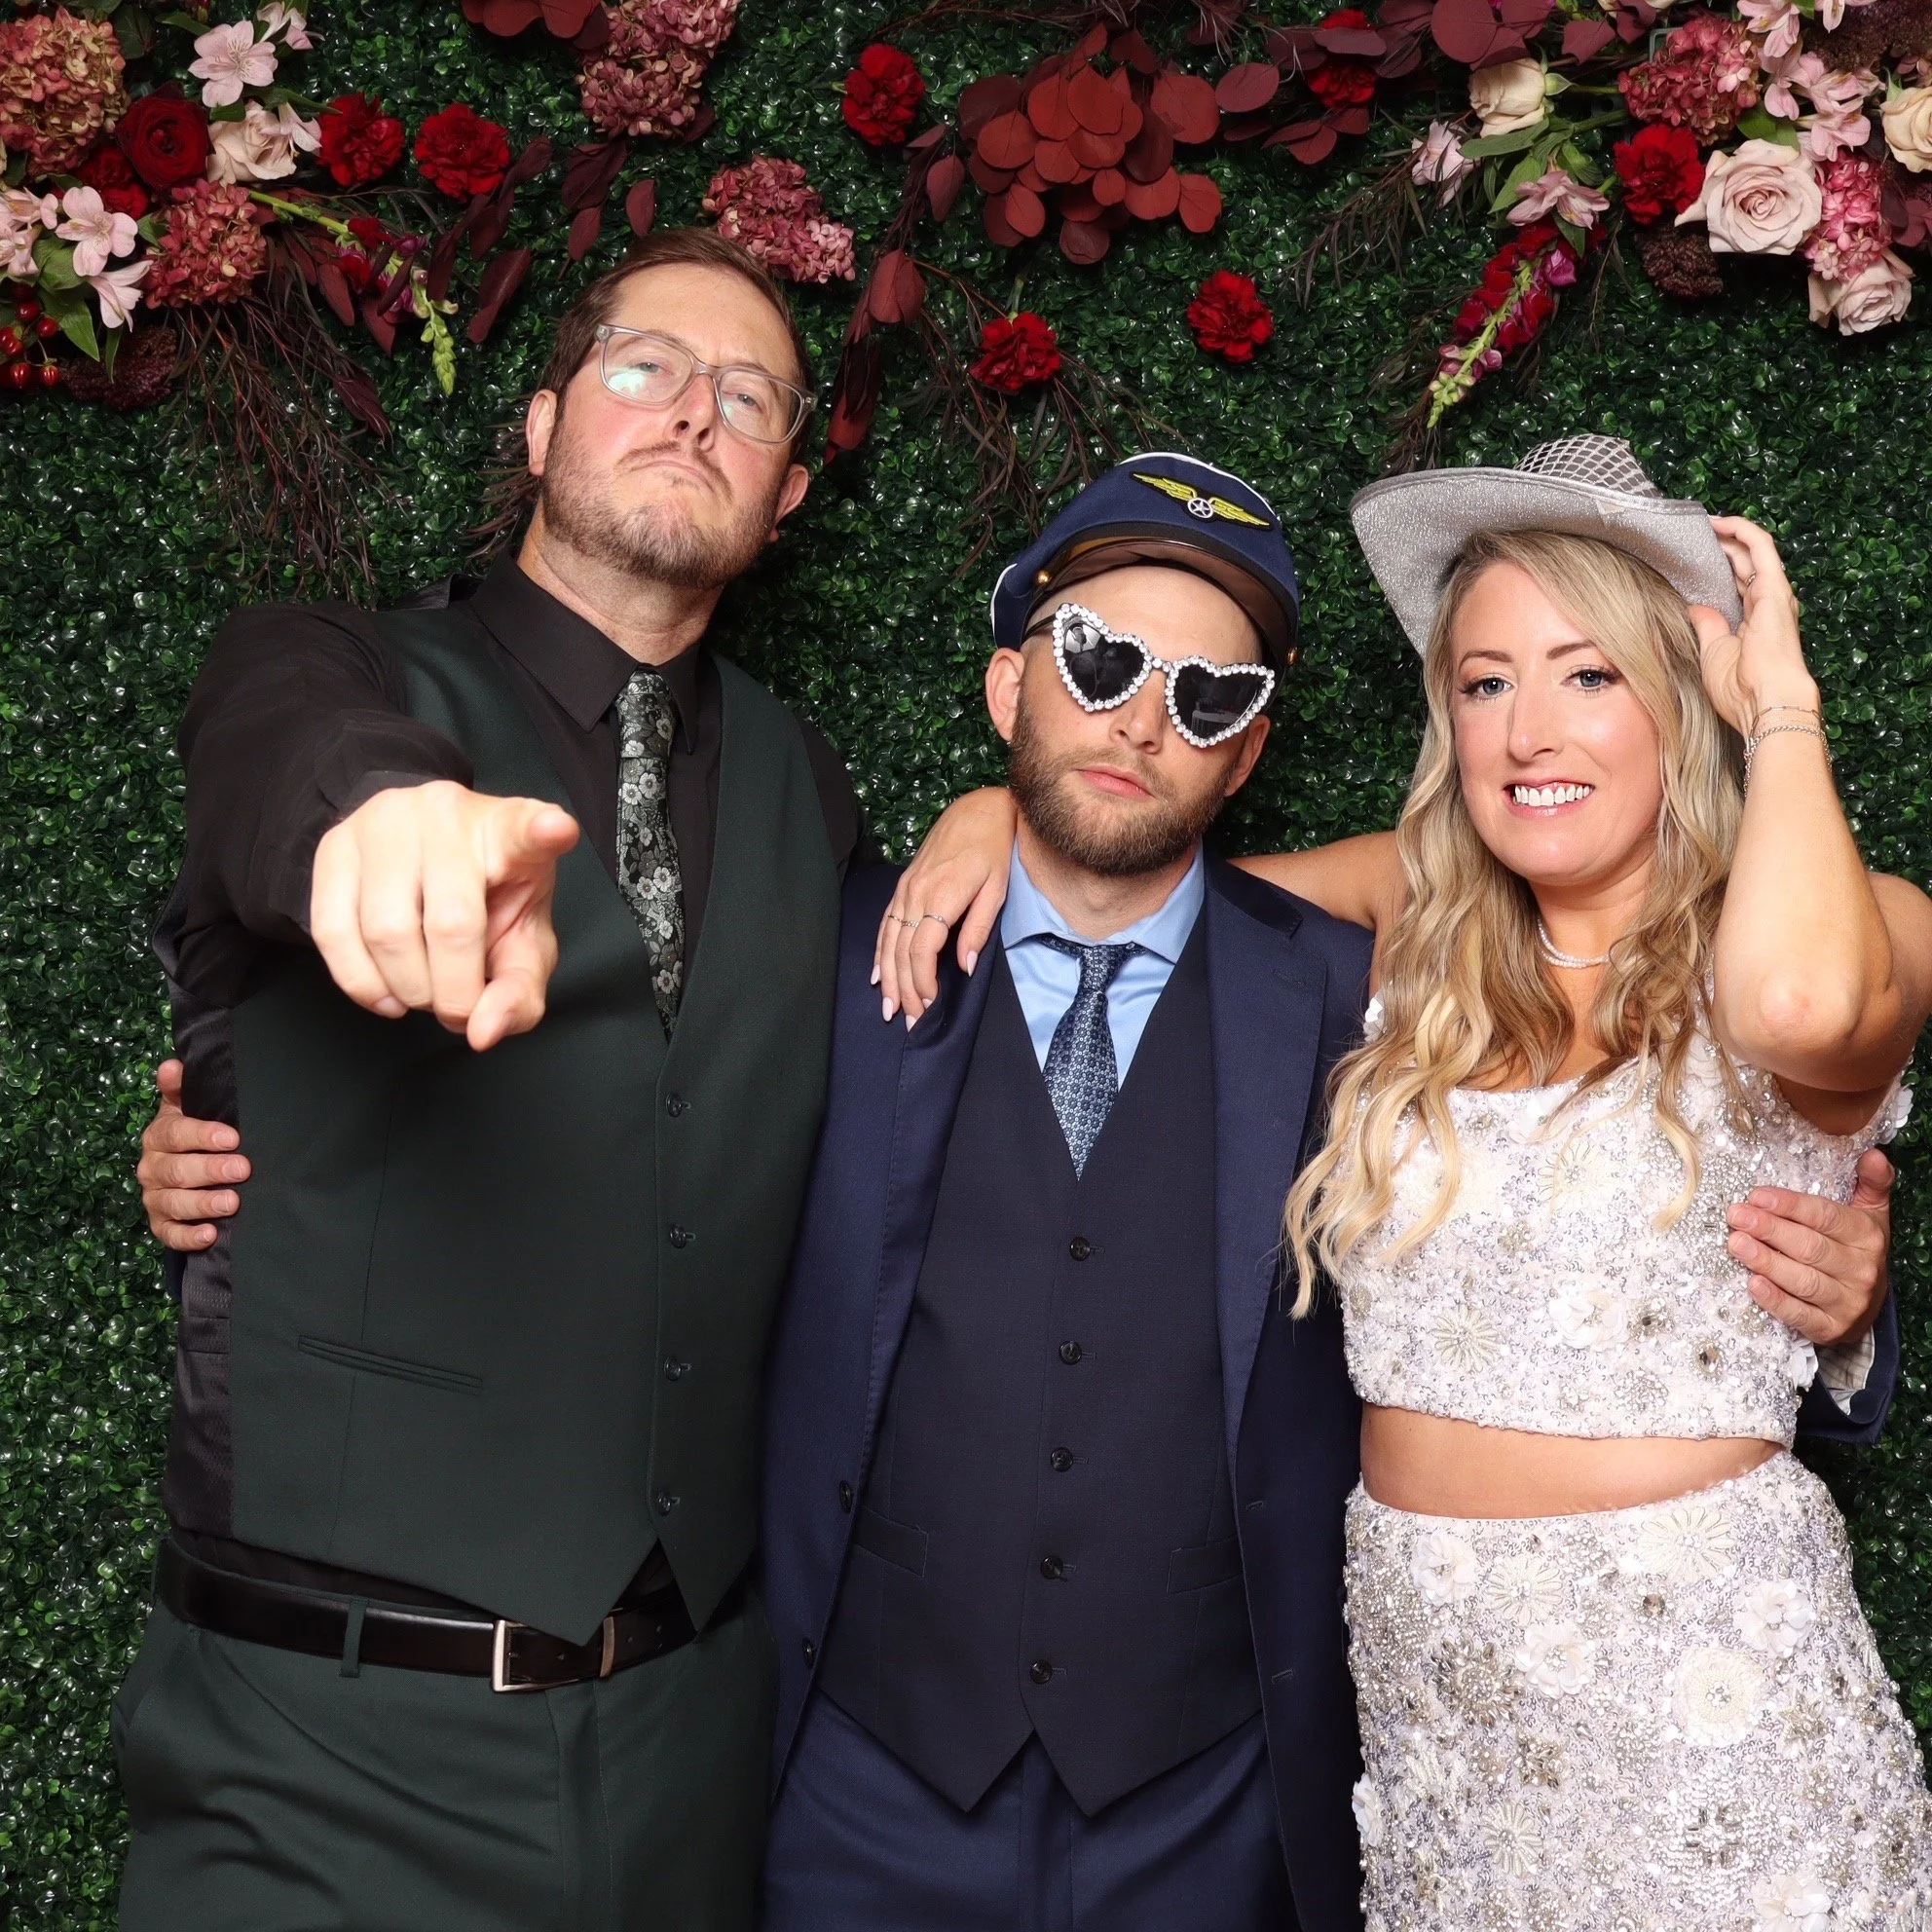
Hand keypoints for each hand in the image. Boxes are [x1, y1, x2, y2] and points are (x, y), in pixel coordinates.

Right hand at [138, 1059, 248, 1251]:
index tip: (233, 1138)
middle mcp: (151, 1167)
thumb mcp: (188, 1108)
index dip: (202, 1135)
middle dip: (210, 1170)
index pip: (174, 1133)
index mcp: (159, 1136)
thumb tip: (172, 1065)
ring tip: (233, 1202)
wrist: (185, 1168)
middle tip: (243, 1169)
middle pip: (176, 1170)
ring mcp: (155, 1198)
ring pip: (174, 1203)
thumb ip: (180, 1089)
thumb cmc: (194, 1133)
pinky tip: (210, 1234)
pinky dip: (189, 1236)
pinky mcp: (161, 1225)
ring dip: (203, 1203)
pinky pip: (169, 1234)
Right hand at [310, 781, 579, 1051]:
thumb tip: (483, 1030)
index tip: (556, 830)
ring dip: (407, 989)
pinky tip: (387, 992)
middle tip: (458, 1006)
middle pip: (450, 923)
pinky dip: (361, 982)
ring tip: (424, 991)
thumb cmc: (486, 901)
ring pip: (386, 931)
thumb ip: (519, 992)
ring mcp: (385, 822)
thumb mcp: (522, 945)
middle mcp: (446, 814)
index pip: (526, 828)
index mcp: (508, 832)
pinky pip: (333, 931)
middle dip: (453, 992)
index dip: (542, 830)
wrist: (422, 860)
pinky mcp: (335, 845)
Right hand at [875, 788, 1019, 1025]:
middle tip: (909, 1021)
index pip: (923, 949)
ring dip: (888, 977)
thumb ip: (979, 928)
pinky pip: (886, 924)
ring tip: (889, 1008)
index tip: (929, 1005)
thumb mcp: (997, 889)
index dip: (923, 981)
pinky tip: (878, 975)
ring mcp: (906, 890)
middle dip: (905, 990)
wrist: (977, 811)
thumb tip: (965, 966)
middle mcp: (916, 894)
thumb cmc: (994, 850)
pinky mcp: (903, 887)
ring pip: (889, 941)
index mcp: (941, 896)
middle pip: (903, 951)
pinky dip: (880, 952)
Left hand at [1689, 515, 1817, 736]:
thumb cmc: (1740, 688)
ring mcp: (1772, 594)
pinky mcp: (1774, 587)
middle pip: (1742, 565)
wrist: (1765, 700)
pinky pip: (1761, 548)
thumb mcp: (1713, 652)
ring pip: (1752, 551)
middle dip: (1720, 547)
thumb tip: (1695, 606)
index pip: (1734, 585)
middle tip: (1694, 535)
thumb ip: (1707, 624)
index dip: (1716, 569)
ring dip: (1730, 535)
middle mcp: (1765, 604)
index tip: (1692, 559)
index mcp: (1751, 622)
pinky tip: (1722, 522)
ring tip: (1705, 523)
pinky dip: (1743, 531)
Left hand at [1725, 1148, 1893, 1345]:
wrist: (1867, 1306)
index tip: (1756, 1195)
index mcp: (1867, 1237)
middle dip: (1769, 1229)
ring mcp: (1847, 1302)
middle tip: (1736, 1216)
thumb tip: (1874, 1154)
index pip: (1825, 1217)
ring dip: (1765, 1261)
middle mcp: (1861, 1270)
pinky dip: (1775, 1301)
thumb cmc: (1855, 1251)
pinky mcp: (1830, 1329)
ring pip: (1803, 1280)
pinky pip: (1800, 1314)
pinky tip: (1753, 1284)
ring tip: (1735, 1243)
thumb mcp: (1868, 1215)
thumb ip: (1871, 1183)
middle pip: (1810, 1247)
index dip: (1790, 1205)